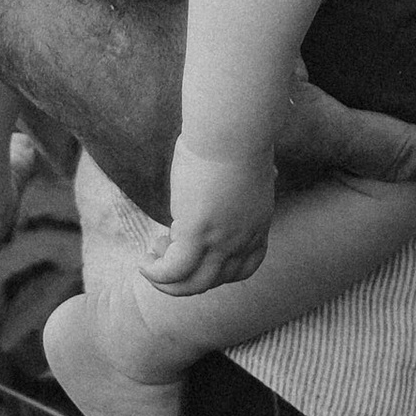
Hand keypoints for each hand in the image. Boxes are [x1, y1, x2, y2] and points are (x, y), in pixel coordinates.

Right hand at [59, 0, 415, 220]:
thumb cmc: (158, 0)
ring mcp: (191, 198)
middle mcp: (247, 173)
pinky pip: (193, 219)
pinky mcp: (148, 196)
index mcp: (284, 121)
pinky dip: (209, 217)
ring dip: (268, 220)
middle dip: (362, 198)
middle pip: (321, 201)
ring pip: (251, 229)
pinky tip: (213, 207)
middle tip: (409, 182)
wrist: (55, 29)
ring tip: (297, 209)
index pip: (384, 146)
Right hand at [144, 138, 276, 295]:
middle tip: (166, 250)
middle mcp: (242, 239)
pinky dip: (156, 273)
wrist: (232, 130)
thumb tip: (270, 169)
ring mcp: (221, 241)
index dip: (219, 270)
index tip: (199, 255)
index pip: (245, 267)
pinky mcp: (195, 234)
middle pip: (214, 279)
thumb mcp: (257, 167)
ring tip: (151, 261)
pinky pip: (173, 271)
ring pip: (193, 284)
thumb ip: (259, 178)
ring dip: (168, 281)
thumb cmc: (240, 138)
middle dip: (188, 275)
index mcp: (258, 224)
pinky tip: (145, 261)